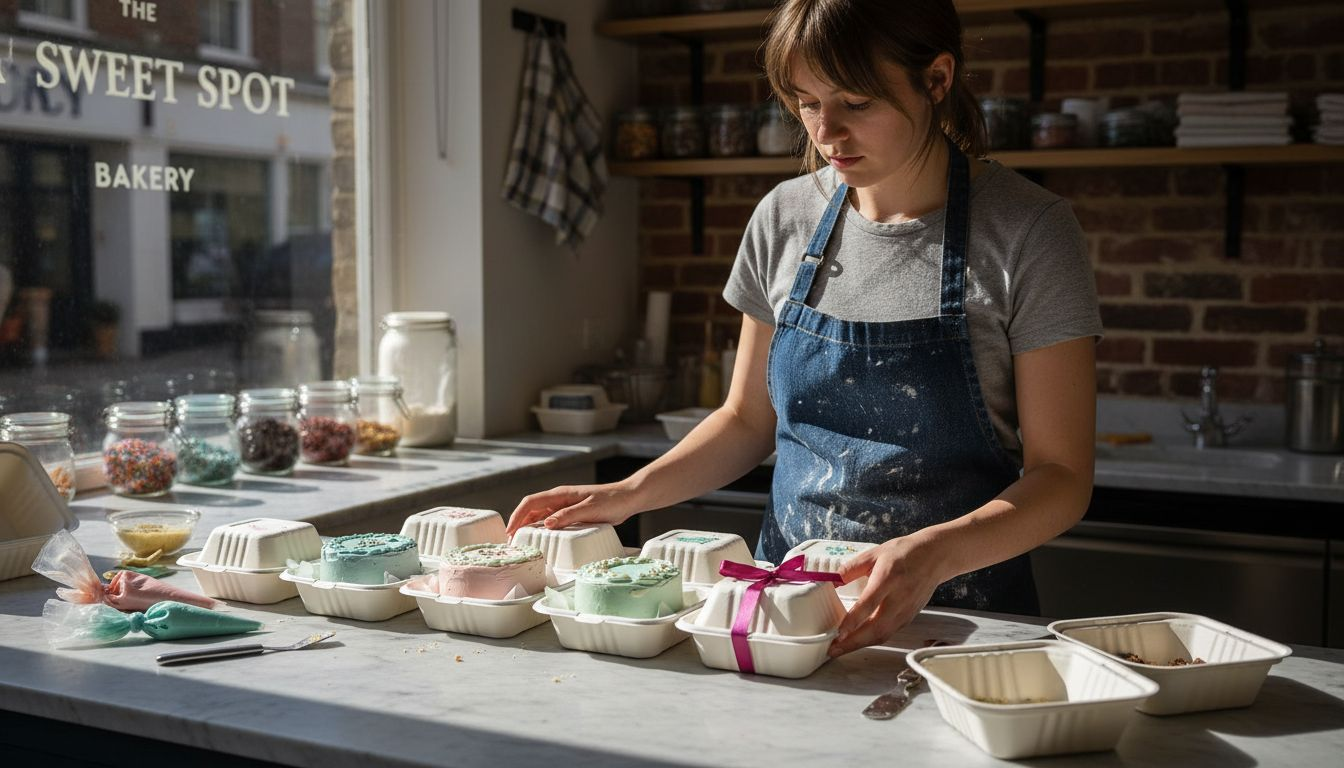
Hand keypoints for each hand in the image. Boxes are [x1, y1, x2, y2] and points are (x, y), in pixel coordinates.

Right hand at [504, 482, 641, 536]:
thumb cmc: (612, 501)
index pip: (530, 502)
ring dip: (529, 526)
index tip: (510, 530)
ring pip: (540, 515)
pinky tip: (542, 538)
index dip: (517, 516)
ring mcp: (565, 505)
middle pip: (531, 509)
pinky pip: (552, 520)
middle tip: (512, 540)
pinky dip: (543, 528)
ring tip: (522, 541)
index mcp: (561, 495)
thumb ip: (568, 516)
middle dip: (518, 522)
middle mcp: (560, 499)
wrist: (628, 498)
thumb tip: (547, 524)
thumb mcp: (589, 509)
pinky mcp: (572, 512)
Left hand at [827, 537, 942, 656]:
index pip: (869, 604)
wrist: (934, 557)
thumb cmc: (905, 553)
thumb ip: (851, 568)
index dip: (853, 621)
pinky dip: (872, 640)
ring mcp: (906, 610)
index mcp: (888, 578)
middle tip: (833, 649)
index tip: (838, 632)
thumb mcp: (874, 553)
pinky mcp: (909, 617)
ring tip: (841, 649)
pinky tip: (859, 641)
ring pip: (883, 635)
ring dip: (861, 645)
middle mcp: (899, 598)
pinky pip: (889, 633)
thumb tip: (832, 580)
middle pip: (876, 628)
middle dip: (853, 642)